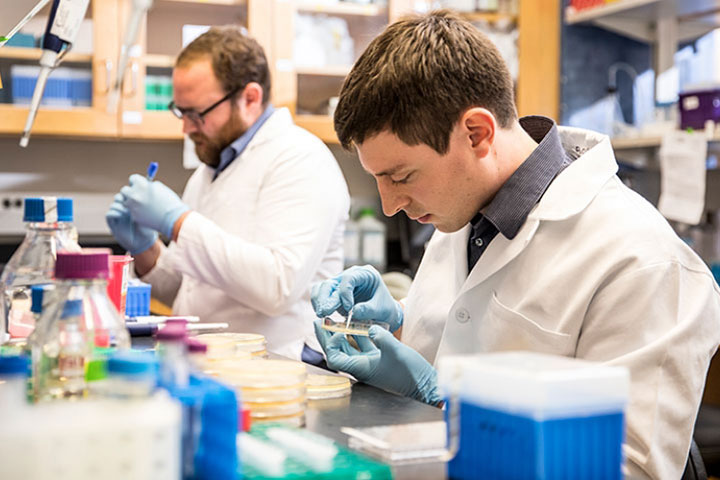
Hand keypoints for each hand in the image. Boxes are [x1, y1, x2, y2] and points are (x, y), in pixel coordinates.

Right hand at [105, 195, 157, 254]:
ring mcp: (118, 217)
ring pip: (113, 205)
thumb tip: (144, 193)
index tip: (134, 195)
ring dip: (118, 206)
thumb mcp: (147, 215)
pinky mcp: (113, 224)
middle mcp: (124, 210)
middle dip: (122, 197)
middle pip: (118, 197)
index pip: (126, 194)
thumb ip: (143, 206)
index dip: (128, 193)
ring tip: (127, 211)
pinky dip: (114, 213)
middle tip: (128, 201)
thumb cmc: (148, 228)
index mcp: (132, 206)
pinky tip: (122, 215)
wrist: (143, 242)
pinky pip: (109, 214)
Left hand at [119, 174, 188, 238]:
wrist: (173, 219)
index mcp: (141, 185)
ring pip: (126, 202)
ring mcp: (133, 207)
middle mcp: (134, 195)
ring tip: (143, 204)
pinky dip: (137, 211)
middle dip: (130, 191)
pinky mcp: (133, 216)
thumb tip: (141, 184)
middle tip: (137, 194)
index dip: (137, 182)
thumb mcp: (160, 189)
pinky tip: (147, 213)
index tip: (140, 185)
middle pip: (124, 190)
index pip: (132, 178)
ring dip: (131, 202)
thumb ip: (149, 185)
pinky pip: (131, 211)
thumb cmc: (169, 202)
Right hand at [311, 265, 402, 331]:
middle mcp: (351, 276)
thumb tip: (353, 311)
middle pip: (332, 282)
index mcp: (365, 274)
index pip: (349, 278)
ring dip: (319, 300)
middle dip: (326, 298)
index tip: (349, 308)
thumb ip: (368, 310)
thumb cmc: (384, 308)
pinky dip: (317, 302)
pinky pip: (320, 294)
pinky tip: (319, 313)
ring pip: (323, 287)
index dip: (345, 292)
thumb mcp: (381, 309)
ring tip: (321, 314)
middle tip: (324, 313)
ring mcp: (341, 284)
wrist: (383, 313)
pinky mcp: (334, 294)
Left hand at [314, 319, 439, 404]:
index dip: (331, 343)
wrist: (425, 385)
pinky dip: (359, 335)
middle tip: (321, 320)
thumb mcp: (395, 351)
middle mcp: (362, 367)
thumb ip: (381, 336)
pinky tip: (360, 322)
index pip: (334, 358)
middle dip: (328, 336)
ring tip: (336, 318)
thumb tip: (371, 327)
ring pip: (349, 348)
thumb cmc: (410, 373)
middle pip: (337, 351)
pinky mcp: (379, 360)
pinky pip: (364, 346)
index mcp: (361, 369)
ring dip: (342, 334)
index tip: (337, 329)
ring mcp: (370, 364)